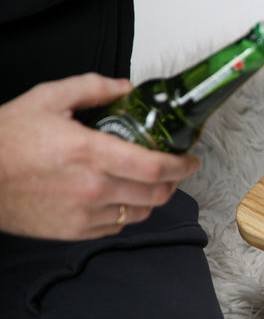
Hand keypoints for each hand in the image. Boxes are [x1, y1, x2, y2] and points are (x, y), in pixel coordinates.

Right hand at [0, 73, 200, 239]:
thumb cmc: (5, 140)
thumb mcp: (47, 98)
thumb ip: (92, 88)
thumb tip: (125, 88)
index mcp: (89, 152)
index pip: (155, 166)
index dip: (182, 165)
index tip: (190, 159)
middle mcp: (91, 186)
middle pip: (157, 193)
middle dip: (175, 181)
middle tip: (176, 170)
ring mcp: (84, 213)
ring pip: (141, 212)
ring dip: (154, 198)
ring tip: (152, 183)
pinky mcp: (75, 231)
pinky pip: (117, 225)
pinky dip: (128, 212)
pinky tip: (122, 197)